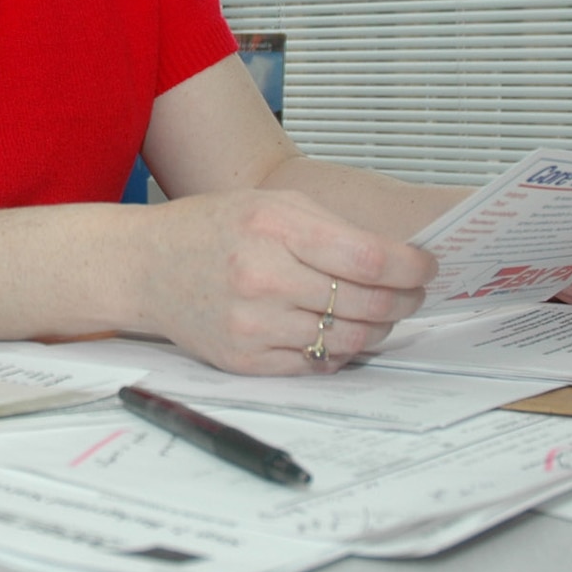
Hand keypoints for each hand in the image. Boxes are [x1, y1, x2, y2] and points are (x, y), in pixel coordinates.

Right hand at [139, 190, 436, 375]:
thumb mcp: (270, 205)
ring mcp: (253, 325)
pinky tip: (338, 332)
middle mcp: (263, 278)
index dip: (412, 267)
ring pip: (348, 339)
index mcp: (273, 228)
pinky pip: (317, 365)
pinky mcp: (246, 360)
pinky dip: (339, 352)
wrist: (145, 267)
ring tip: (379, 314)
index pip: (369, 257)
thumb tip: (397, 259)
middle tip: (412, 293)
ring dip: (378, 329)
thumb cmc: (210, 229)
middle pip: (367, 303)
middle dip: (405, 300)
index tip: (426, 267)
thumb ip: (331, 228)